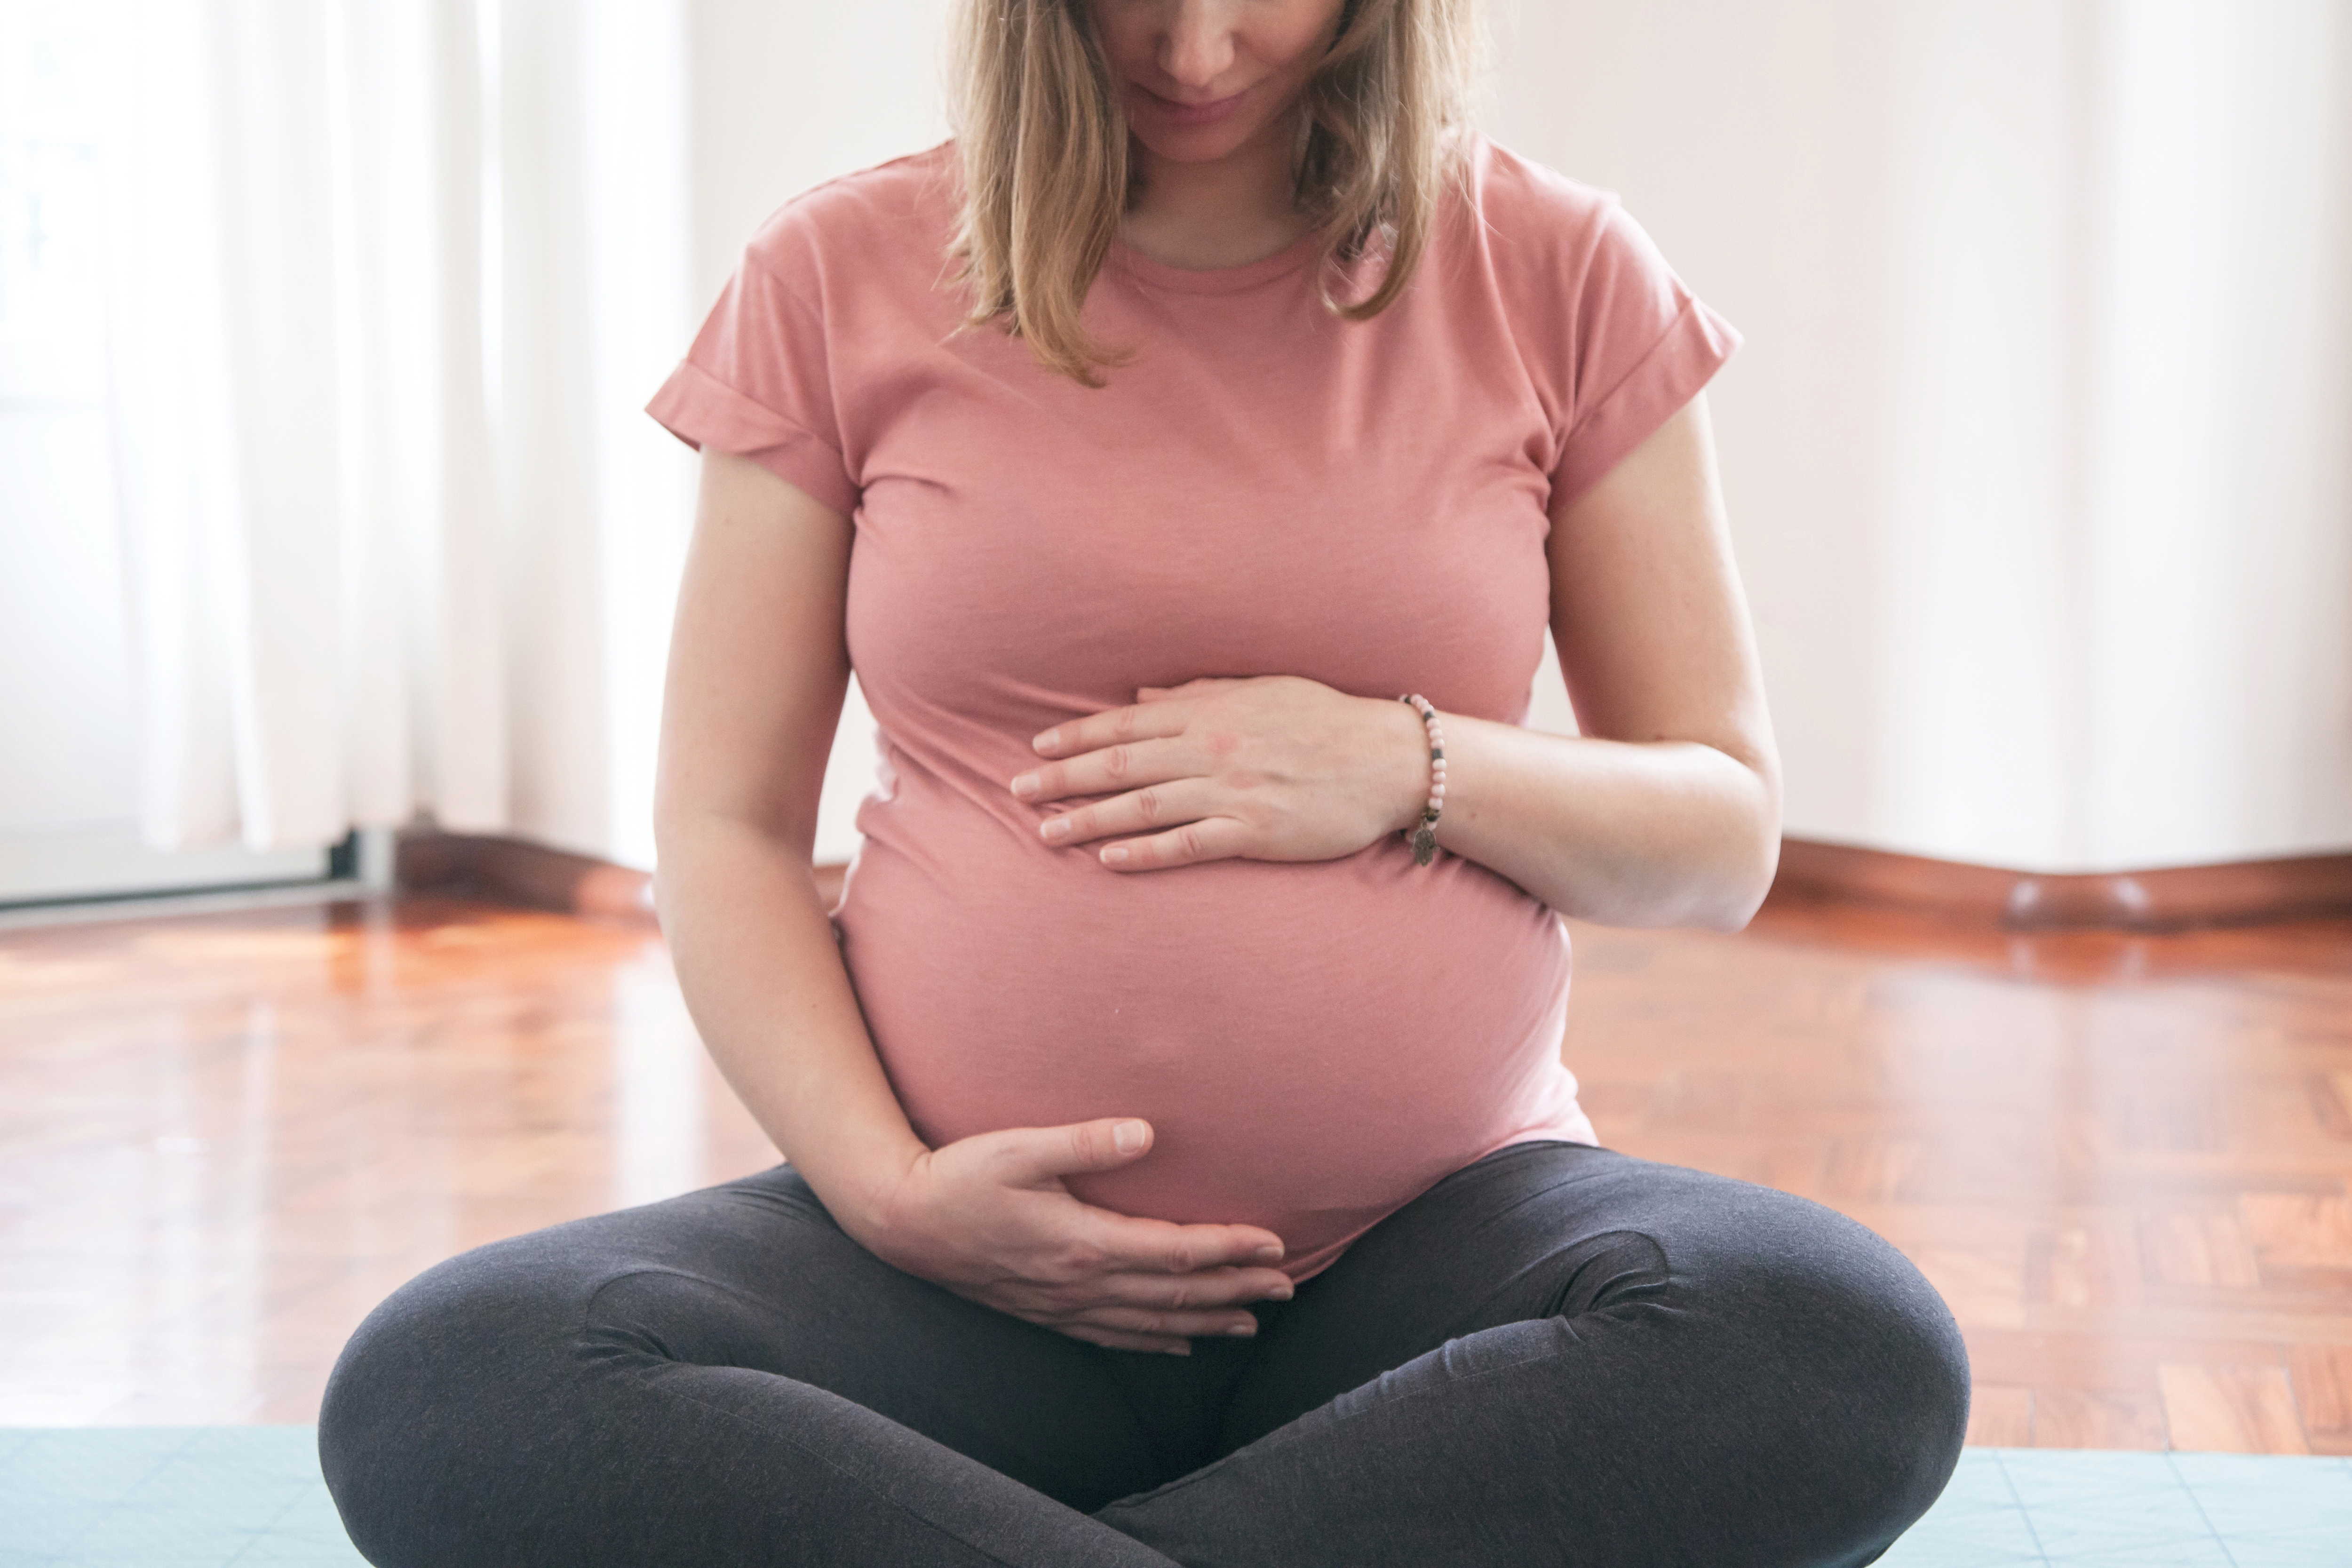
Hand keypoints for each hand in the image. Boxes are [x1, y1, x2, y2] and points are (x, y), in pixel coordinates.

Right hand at [848, 1118, 1295, 1354]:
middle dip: (1237, 1289)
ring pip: (1152, 1322)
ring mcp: (1063, 1305)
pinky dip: (1156, 1341)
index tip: (1275, 1244)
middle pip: (1175, 1294)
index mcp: (1081, 1242)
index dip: (1229, 1249)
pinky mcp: (1046, 1312)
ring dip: (1207, 1320)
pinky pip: (1114, 1336)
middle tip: (1288, 1285)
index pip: (1175, 1252)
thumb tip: (1147, 1133)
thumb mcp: (1018, 1148)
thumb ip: (1084, 1142)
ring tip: (1253, 1319)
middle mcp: (1079, 1284)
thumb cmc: (959, 1176)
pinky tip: (1181, 1344)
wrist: (901, 1221)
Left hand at [1008, 675, 1428, 869]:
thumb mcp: (1259, 690)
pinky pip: (1189, 844)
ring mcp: (1232, 792)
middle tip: (1016, 793)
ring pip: (1143, 806)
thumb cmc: (1324, 719)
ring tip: (1047, 833)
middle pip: (1120, 764)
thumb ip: (1196, 694)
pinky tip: (1110, 860)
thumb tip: (1141, 698)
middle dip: (1063, 779)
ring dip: (1089, 819)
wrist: (1388, 759)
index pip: (1126, 724)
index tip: (1036, 750)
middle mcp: (1212, 749)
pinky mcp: (1255, 833)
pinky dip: (1145, 853)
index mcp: (1210, 712)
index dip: (1076, 737)